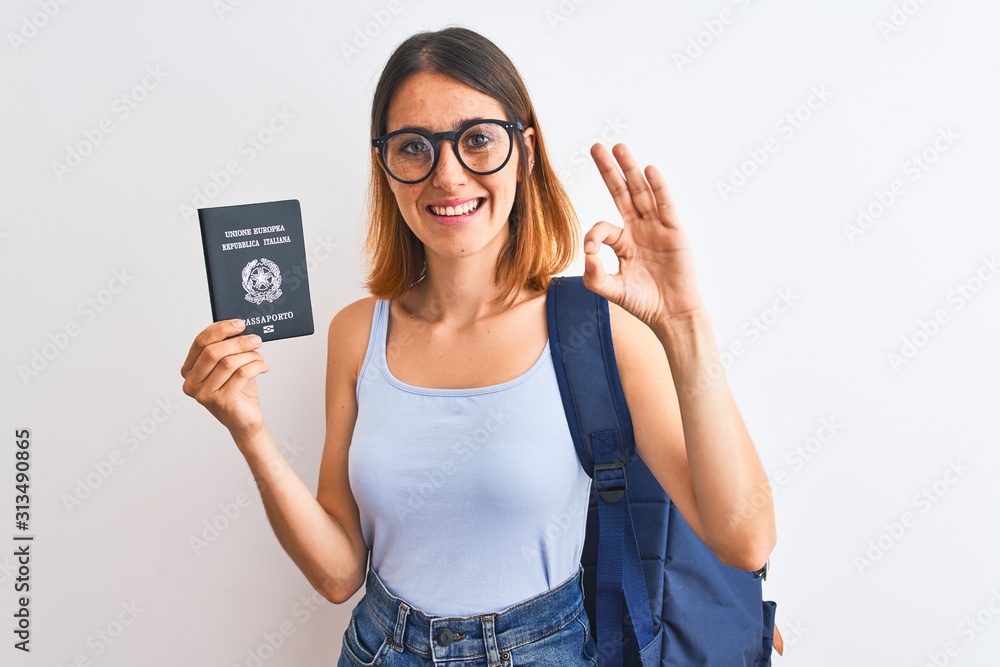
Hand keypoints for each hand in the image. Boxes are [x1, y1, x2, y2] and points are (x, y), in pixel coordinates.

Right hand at [180, 319, 268, 443]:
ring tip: (260, 356)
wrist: (245, 420)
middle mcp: (192, 383)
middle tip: (256, 339)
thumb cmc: (237, 391)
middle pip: (213, 352)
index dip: (221, 329)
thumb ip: (227, 348)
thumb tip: (240, 327)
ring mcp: (204, 395)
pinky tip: (263, 367)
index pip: (200, 342)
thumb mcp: (229, 366)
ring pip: (228, 363)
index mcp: (189, 370)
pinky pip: (241, 374)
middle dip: (238, 342)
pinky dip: (256, 366)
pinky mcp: (221, 402)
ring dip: (249, 355)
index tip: (240, 323)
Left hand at [583, 143, 704, 328]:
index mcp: (623, 242)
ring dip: (631, 169)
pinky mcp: (675, 231)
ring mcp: (657, 228)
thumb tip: (586, 256)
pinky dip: (658, 187)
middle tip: (598, 147)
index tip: (591, 252)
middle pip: (622, 193)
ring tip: (619, 147)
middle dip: (609, 170)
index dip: (594, 236)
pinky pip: (665, 205)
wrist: (672, 314)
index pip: (603, 227)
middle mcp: (639, 229)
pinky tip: (649, 170)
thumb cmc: (644, 302)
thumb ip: (595, 277)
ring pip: (642, 193)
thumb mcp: (613, 291)